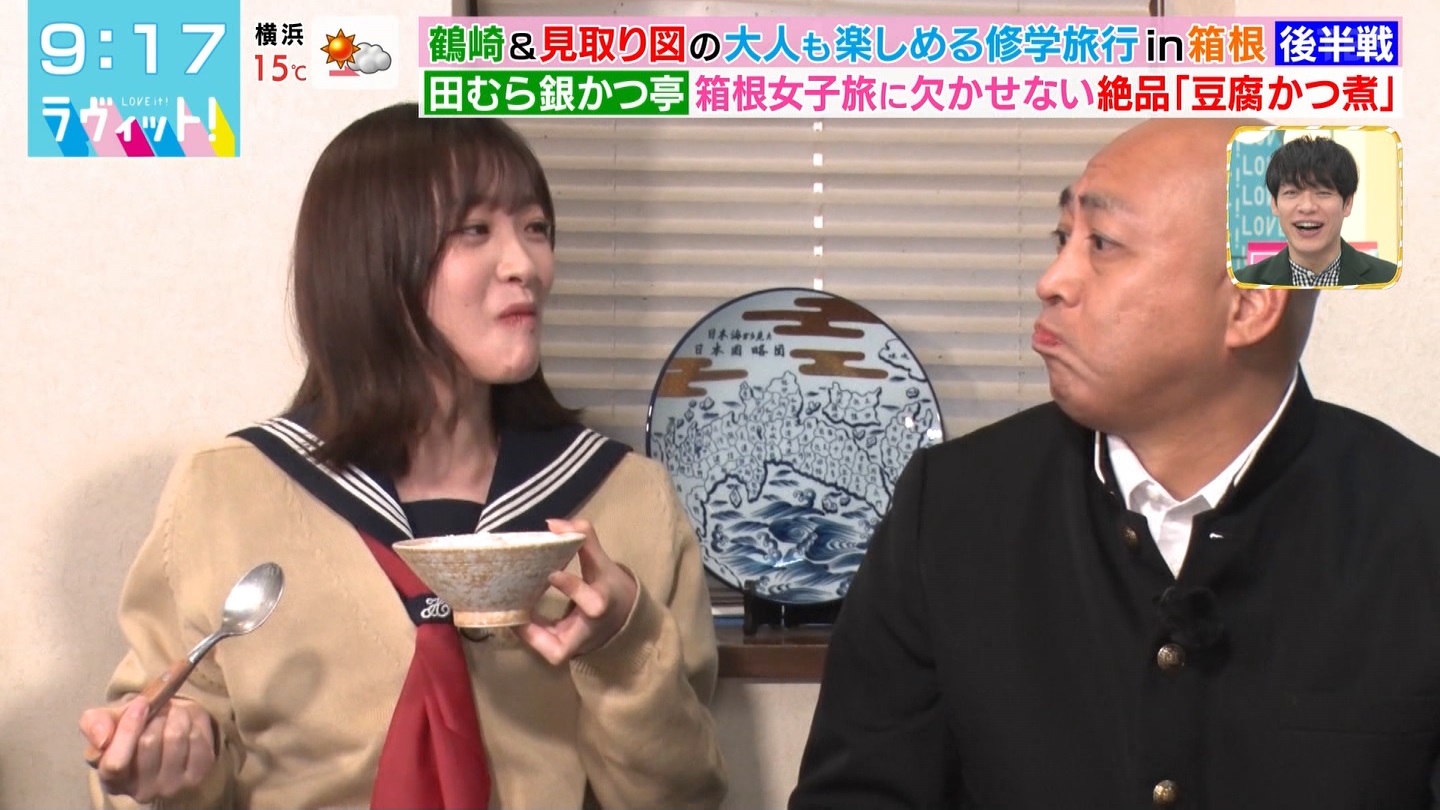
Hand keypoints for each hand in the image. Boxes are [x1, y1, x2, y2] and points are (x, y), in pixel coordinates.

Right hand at [80, 696, 216, 802]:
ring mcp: (171, 786)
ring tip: (172, 712)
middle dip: (155, 715)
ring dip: (175, 714)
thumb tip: (104, 739)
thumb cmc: (132, 733)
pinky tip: (187, 722)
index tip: (140, 703)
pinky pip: (197, 738)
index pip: (116, 763)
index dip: (128, 729)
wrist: (166, 741)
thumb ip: (94, 725)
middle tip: (158, 707)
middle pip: (148, 742)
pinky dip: (193, 720)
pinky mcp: (198, 776)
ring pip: (175, 736)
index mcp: (112, 781)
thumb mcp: (107, 724)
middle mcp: (141, 791)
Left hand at [517, 518, 639, 664]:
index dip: (571, 589)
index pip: (592, 602)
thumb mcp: (601, 561)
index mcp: (601, 605)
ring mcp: (573, 646)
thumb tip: (551, 523)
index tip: (551, 573)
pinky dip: (525, 631)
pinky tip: (512, 612)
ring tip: (505, 608)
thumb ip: (584, 538)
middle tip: (513, 605)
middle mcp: (587, 631)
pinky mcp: (561, 650)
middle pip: (561, 645)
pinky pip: (540, 645)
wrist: (620, 614)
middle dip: (535, 631)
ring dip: (524, 633)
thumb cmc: (608, 585)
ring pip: (547, 650)